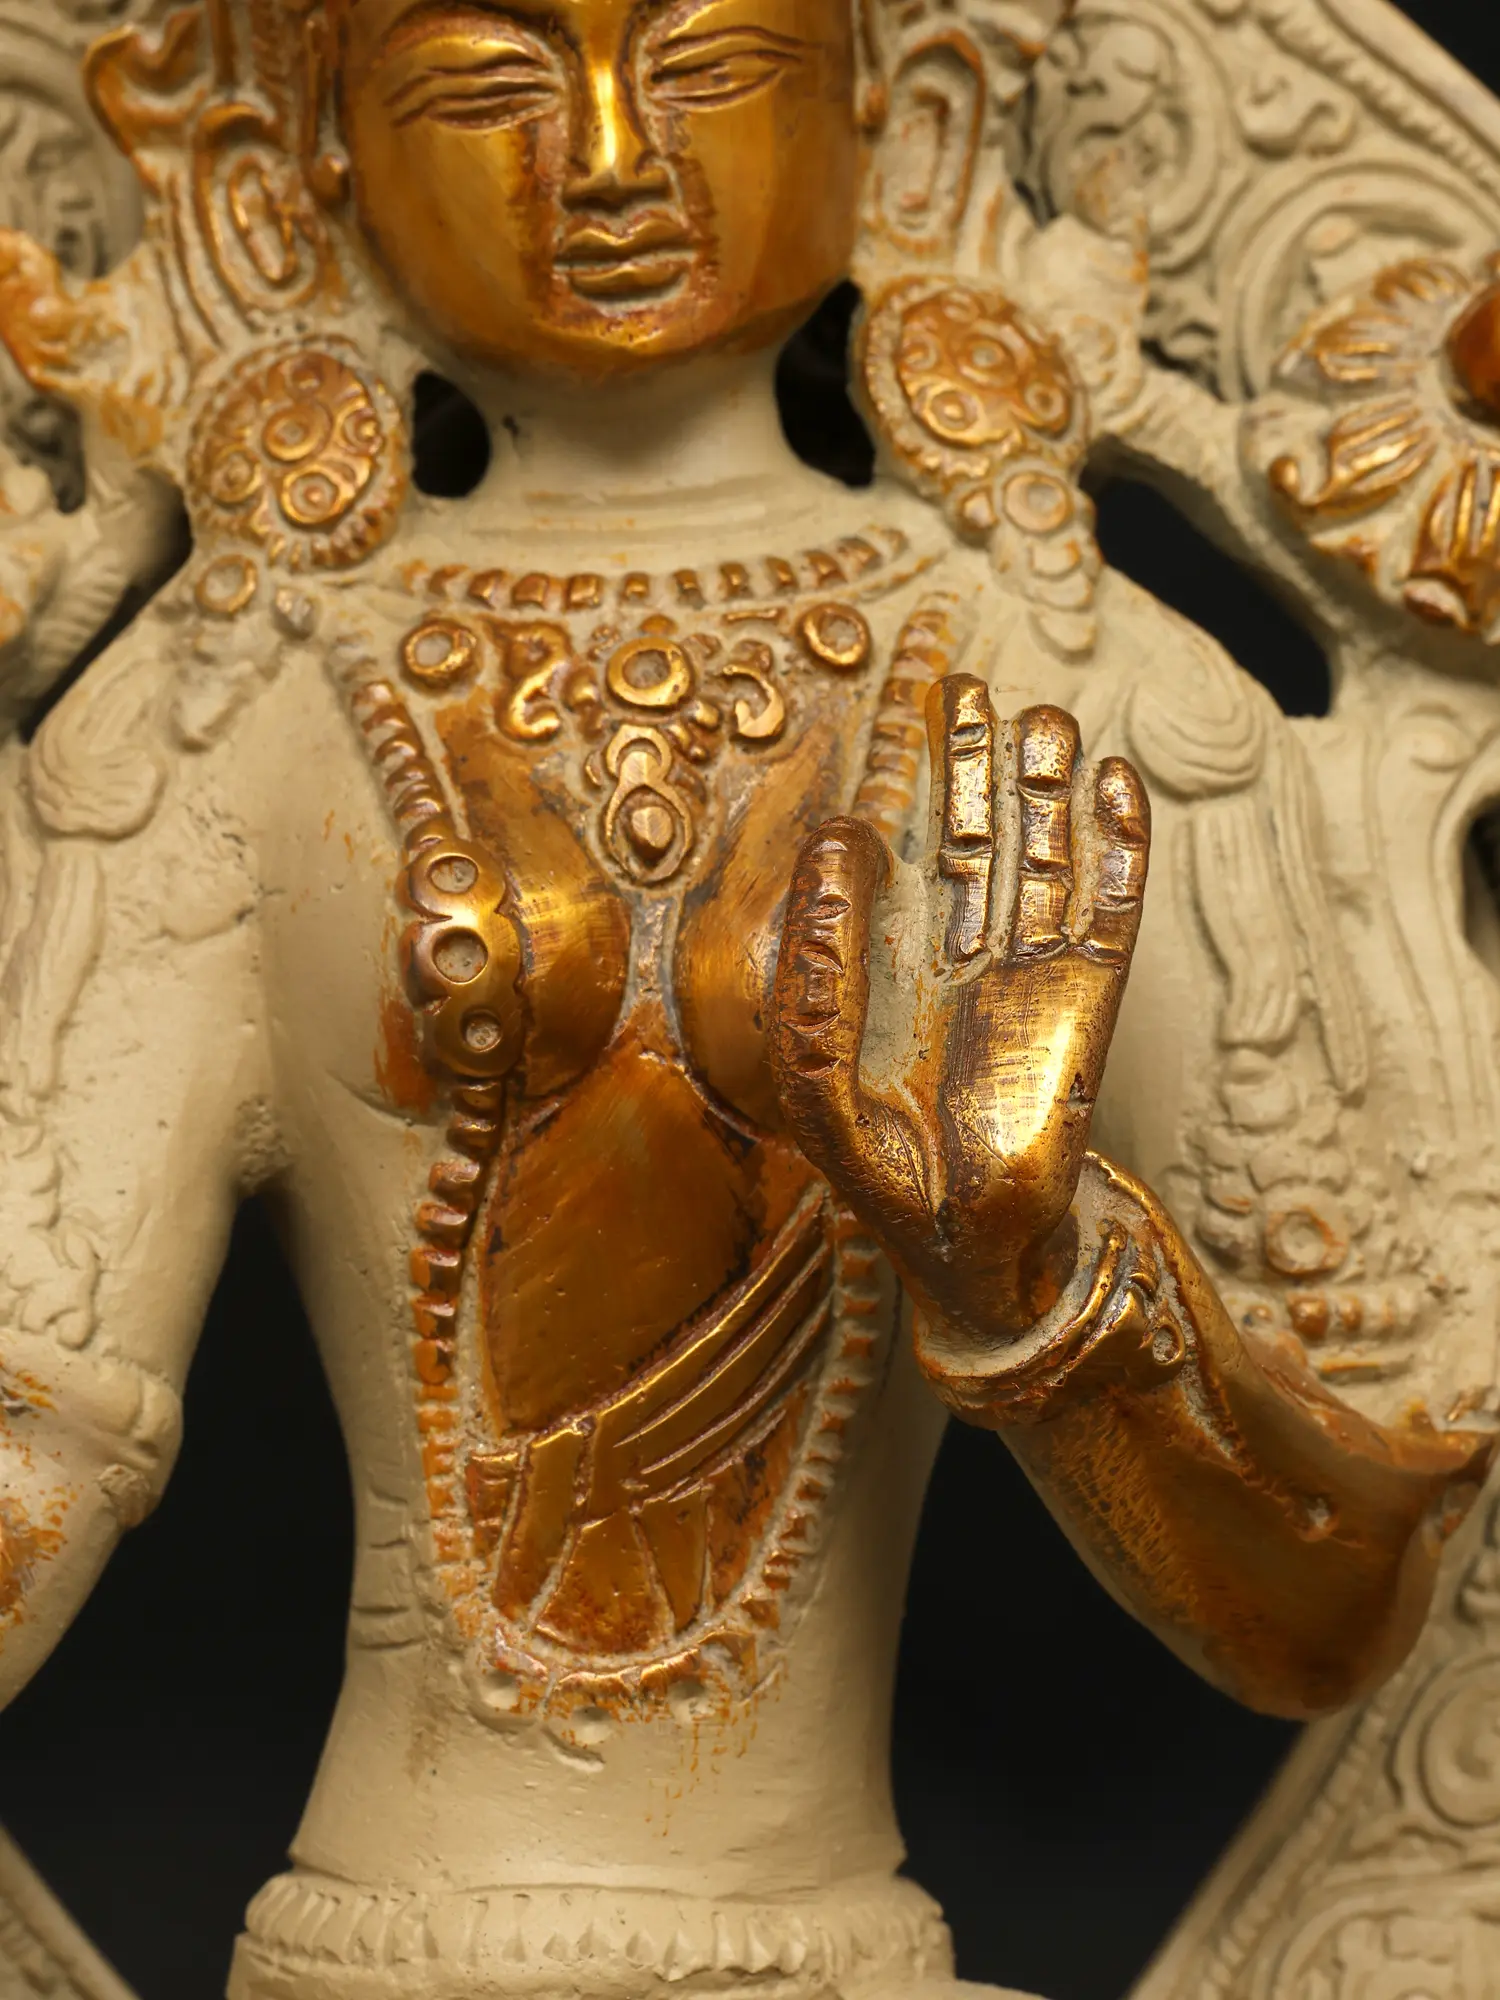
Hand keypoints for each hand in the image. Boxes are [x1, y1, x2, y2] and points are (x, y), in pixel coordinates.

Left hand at [770, 675, 1149, 1341]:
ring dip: (1045, 791)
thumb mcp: (815, 1068)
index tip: (900, 704)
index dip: (902, 781)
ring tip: (1045, 717)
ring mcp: (1030, 975)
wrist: (963, 1250)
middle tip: (974, 687)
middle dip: (973, 766)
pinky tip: (1116, 786)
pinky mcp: (1088, 1001)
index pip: (897, 850)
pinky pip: (1110, 906)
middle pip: (973, 838)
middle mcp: (960, 959)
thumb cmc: (878, 1172)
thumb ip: (821, 955)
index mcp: (887, 966)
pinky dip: (1118, 845)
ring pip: (1042, 858)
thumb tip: (840, 835)